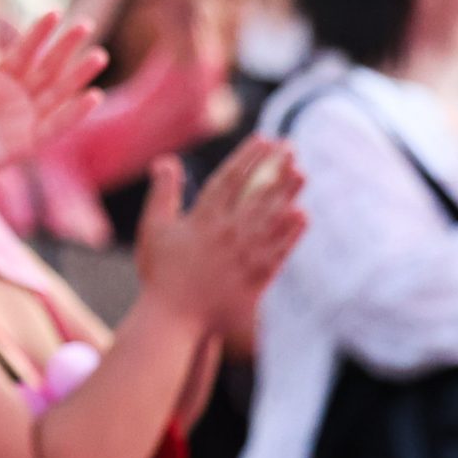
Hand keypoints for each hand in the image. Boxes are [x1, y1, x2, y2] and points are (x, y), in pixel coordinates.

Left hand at [0, 14, 106, 214]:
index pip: (23, 51)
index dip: (39, 33)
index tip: (55, 11)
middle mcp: (14, 96)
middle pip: (46, 67)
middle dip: (66, 47)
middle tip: (87, 25)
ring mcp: (23, 119)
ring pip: (57, 93)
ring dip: (78, 76)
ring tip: (100, 55)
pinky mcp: (26, 144)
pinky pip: (55, 127)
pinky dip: (74, 114)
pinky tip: (93, 96)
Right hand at [133, 137, 306, 341]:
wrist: (174, 318)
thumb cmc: (160, 274)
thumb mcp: (155, 228)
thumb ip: (163, 192)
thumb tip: (166, 160)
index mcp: (203, 219)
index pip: (230, 179)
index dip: (248, 157)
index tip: (263, 139)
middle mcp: (228, 233)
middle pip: (257, 193)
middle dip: (275, 167)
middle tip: (290, 147)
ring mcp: (245, 255)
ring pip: (272, 217)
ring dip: (288, 193)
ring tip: (301, 173)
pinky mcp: (257, 277)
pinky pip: (279, 249)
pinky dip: (291, 232)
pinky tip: (302, 215)